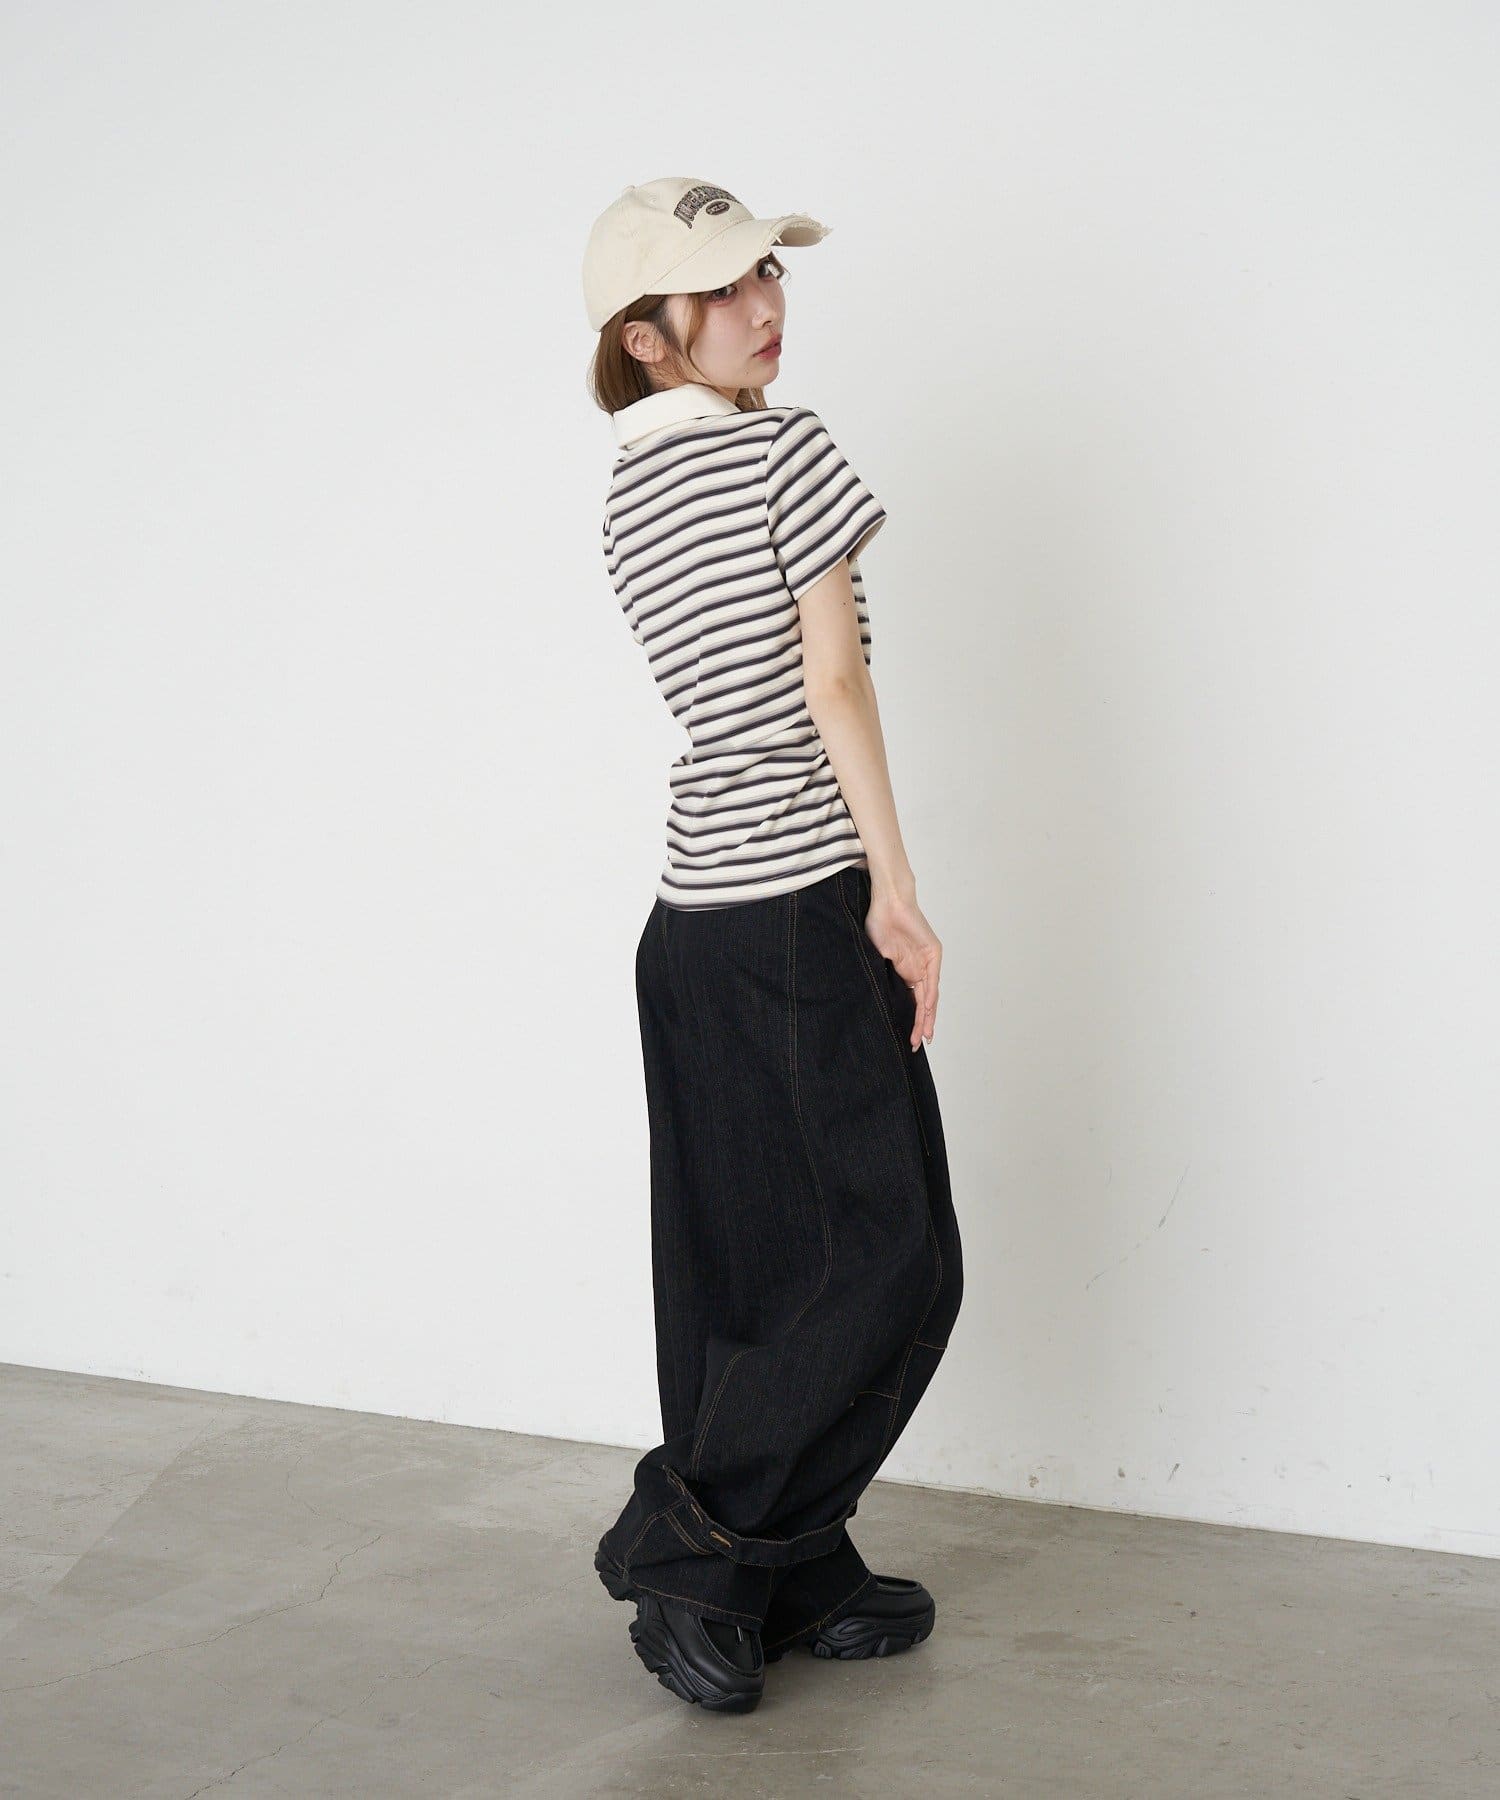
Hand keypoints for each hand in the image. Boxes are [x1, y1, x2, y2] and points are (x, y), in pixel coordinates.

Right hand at [863, 884, 941, 1049]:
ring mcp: (927, 962)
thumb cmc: (879, 924)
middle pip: (922, 1003)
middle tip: (916, 1045)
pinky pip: (932, 980)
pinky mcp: (933, 953)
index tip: (907, 1039)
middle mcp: (919, 968)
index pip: (910, 1001)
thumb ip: (880, 976)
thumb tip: (874, 1000)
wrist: (888, 902)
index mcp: (906, 970)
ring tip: (923, 1037)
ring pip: (929, 996)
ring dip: (927, 1017)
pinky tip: (926, 1012)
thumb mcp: (876, 957)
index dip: (910, 1020)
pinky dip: (929, 997)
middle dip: (920, 1025)